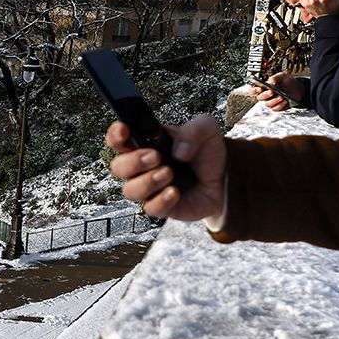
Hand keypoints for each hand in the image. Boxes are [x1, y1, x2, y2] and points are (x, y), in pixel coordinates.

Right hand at [107, 114, 226, 222]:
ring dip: (147, 181)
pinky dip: (161, 200)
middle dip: (133, 161)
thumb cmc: (206, 153)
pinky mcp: (161, 207)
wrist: (223, 179)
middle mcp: (141, 167)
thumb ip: (194, 131)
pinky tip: (175, 192)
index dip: (115, 135)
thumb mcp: (206, 129)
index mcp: (145, 143)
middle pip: (118, 167)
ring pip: (130, 190)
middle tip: (155, 156)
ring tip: (169, 173)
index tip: (124, 130)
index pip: (118, 140)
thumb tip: (179, 151)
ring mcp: (150, 189)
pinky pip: (151, 208)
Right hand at [253, 72, 306, 111]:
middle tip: (272, 91)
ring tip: (281, 96)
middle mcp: (266, 95)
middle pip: (260, 98)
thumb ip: (276, 77)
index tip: (259, 88)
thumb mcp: (282, 76)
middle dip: (265, 95)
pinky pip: (275, 108)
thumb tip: (270, 81)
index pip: (252, 90)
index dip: (253, 90)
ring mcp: (271, 102)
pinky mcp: (277, 107)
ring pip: (267, 104)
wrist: (298, 89)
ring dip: (274, 100)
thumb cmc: (287, 82)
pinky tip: (285, 101)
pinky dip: (280, 105)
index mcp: (264, 87)